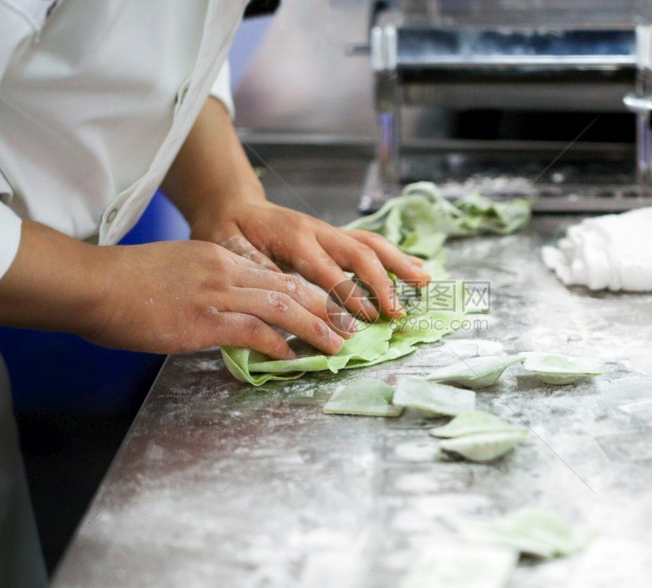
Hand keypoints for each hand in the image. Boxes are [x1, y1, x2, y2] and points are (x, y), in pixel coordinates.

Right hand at [87, 239, 358, 357]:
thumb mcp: (177, 270)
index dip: (306, 292)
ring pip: (282, 307)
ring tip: (336, 345)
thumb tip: (225, 310)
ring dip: (315, 328)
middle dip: (325, 308)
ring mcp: (217, 295)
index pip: (274, 273)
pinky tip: (293, 355)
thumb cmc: (126, 282)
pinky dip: (279, 344)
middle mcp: (225, 271)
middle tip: (347, 325)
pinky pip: (254, 331)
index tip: (326, 306)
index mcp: (219, 256)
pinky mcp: (205, 321)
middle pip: (290, 287)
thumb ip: (207, 286)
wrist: (95, 284)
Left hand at [187, 199, 430, 321]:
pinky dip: (394, 257)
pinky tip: (413, 270)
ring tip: (425, 282)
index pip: (328, 271)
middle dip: (382, 283)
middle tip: (398, 312)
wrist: (231, 204)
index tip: (367, 320)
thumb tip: (277, 291)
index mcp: (293, 238)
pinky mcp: (334, 236)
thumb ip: (252, 266)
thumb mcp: (226, 246)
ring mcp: (328, 231)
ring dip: (399, 264)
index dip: (349, 295)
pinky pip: (369, 243)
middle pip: (359, 254)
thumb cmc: (226, 229)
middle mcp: (317, 231)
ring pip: (371, 244)